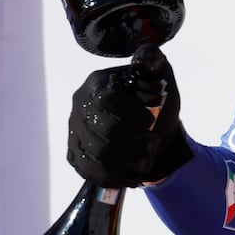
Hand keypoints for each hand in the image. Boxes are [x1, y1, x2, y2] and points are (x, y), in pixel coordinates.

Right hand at [68, 44, 190, 186]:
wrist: (152, 132)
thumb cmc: (156, 100)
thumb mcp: (160, 77)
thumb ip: (153, 63)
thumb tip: (146, 57)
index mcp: (97, 84)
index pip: (106, 100)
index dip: (131, 114)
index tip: (151, 121)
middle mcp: (79, 107)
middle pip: (103, 132)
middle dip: (134, 142)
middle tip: (153, 144)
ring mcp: (74, 133)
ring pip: (98, 155)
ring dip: (129, 162)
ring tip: (147, 160)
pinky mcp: (75, 155)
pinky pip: (90, 172)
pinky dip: (116, 176)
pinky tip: (134, 174)